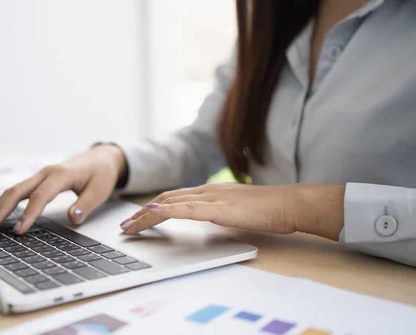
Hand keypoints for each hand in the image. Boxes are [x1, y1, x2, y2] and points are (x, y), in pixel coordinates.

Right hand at [0, 145, 126, 233]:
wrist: (101, 158)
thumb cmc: (101, 174)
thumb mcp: (100, 190)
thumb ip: (86, 205)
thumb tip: (73, 219)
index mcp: (61, 175)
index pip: (40, 196)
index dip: (28, 214)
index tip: (18, 231)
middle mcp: (46, 173)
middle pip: (18, 190)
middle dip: (1, 210)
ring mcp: (39, 175)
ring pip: (13, 190)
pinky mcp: (37, 180)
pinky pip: (17, 191)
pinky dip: (4, 203)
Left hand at [120, 183, 344, 240]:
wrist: (289, 204)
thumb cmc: (269, 210)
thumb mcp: (237, 211)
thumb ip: (220, 212)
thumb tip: (209, 219)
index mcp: (211, 192)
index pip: (175, 198)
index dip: (153, 206)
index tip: (138, 217)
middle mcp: (207, 191)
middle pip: (166, 199)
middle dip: (141, 212)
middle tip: (125, 224)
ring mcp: (212, 197)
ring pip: (170, 203)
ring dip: (146, 214)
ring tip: (129, 225)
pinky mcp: (219, 207)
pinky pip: (187, 209)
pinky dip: (166, 210)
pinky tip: (152, 211)